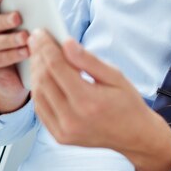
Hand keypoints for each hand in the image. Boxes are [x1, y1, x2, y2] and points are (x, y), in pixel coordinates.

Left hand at [29, 30, 170, 170]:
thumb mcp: (116, 76)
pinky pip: (41, 110)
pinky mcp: (59, 136)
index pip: (57, 67)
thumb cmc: (128, 103)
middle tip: (36, 40)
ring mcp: (63, 130)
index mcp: (87, 100)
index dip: (46, 47)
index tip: (41, 33)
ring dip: (35, 73)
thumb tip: (67, 44)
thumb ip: (89, 60)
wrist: (134, 135)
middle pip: (44, 80)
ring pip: (38, 95)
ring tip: (38, 56)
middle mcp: (72, 117)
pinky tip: (42, 77)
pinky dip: (39, 91)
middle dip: (38, 56)